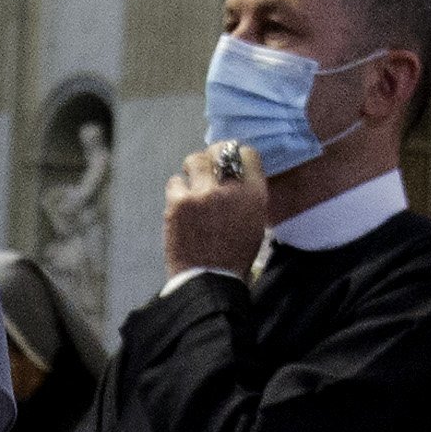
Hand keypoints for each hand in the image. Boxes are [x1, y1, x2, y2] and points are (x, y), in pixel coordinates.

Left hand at [161, 142, 274, 278]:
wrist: (210, 281)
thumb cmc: (234, 255)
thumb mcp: (255, 222)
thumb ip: (247, 194)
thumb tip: (232, 174)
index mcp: (255, 194)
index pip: (246, 153)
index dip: (235, 155)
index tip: (227, 162)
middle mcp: (231, 188)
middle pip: (219, 150)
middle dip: (211, 156)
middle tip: (206, 167)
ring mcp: (203, 193)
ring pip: (194, 160)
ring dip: (192, 171)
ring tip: (192, 185)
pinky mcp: (179, 202)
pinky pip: (175, 182)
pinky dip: (177, 191)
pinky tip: (181, 205)